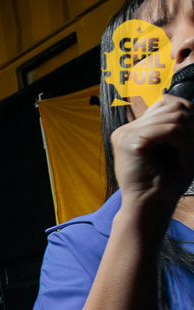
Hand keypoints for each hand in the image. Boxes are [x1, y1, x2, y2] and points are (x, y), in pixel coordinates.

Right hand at [112, 94, 193, 229]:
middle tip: (188, 153)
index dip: (187, 117)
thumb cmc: (165, 183)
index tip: (187, 144)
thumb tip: (182, 100)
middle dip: (191, 128)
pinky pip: (171, 130)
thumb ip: (179, 123)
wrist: (150, 206)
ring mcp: (125, 134)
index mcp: (134, 130)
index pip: (166, 103)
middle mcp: (126, 129)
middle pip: (173, 106)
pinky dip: (184, 145)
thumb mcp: (177, 147)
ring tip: (184, 160)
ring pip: (176, 117)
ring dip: (189, 139)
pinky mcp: (130, 141)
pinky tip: (180, 162)